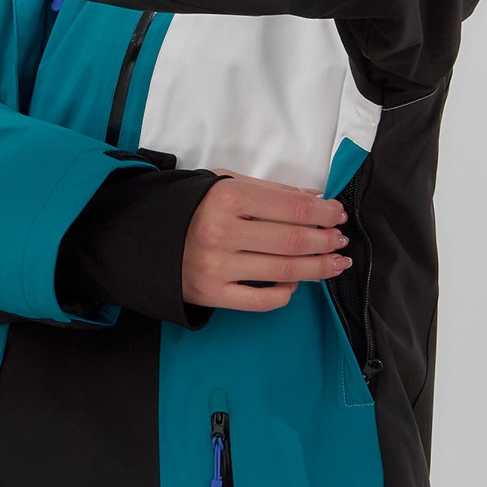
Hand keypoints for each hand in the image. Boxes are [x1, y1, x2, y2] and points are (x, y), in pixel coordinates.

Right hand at [183, 170, 350, 311]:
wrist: (146, 239)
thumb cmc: (191, 209)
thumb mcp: (224, 185)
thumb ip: (269, 192)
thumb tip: (314, 200)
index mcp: (227, 198)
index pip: (292, 208)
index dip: (323, 213)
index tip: (337, 215)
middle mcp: (222, 233)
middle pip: (293, 241)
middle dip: (325, 241)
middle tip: (340, 241)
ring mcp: (216, 268)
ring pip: (284, 272)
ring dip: (317, 268)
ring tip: (334, 263)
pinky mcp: (211, 294)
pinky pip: (261, 301)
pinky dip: (285, 295)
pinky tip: (295, 285)